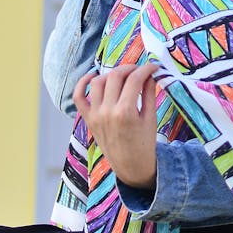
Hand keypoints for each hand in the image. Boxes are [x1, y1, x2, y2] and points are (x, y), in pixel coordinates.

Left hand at [73, 64, 159, 189]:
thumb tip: (150, 73)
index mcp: (126, 112)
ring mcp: (95, 114)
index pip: (135, 79)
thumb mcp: (151, 118)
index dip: (146, 69)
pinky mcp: (88, 119)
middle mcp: (107, 111)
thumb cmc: (144, 143)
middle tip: (140, 70)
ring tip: (122, 76)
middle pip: (116, 76)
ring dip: (110, 74)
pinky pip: (78, 97)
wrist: (130, 166)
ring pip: (98, 81)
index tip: (154, 67)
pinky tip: (93, 75)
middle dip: (130, 68)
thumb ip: (149, 93)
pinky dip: (82, 83)